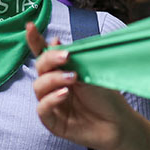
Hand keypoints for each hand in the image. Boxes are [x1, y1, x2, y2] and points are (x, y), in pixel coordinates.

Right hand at [27, 22, 131, 149]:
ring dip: (53, 80)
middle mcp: (54, 86)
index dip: (35, 41)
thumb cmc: (106, 97)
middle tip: (66, 57)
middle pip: (40, 68)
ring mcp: (52, 104)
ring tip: (72, 79)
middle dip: (49, 60)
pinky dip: (50, 99)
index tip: (30, 26)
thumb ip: (72, 59)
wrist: (119, 123)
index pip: (44, 55)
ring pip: (38, 87)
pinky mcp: (52, 122)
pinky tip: (64, 95)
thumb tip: (54, 41)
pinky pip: (42, 109)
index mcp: (62, 72)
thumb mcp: (89, 72)